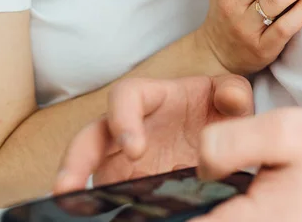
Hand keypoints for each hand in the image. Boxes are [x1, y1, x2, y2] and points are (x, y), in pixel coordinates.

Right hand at [53, 75, 252, 193]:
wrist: (220, 134)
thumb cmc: (217, 108)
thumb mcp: (230, 96)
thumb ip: (233, 92)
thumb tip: (230, 99)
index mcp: (152, 97)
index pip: (125, 96)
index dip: (123, 118)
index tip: (135, 149)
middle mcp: (129, 125)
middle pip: (91, 136)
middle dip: (77, 158)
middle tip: (68, 186)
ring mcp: (123, 156)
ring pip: (91, 168)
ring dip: (78, 186)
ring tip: (70, 206)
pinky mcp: (127, 181)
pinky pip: (111, 192)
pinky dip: (106, 203)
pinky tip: (108, 215)